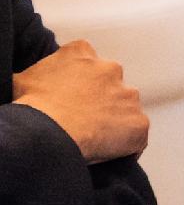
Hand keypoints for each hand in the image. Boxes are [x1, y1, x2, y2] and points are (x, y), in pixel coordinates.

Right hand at [13, 41, 148, 164]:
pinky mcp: (138, 122)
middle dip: (98, 99)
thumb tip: (34, 81)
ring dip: (113, 119)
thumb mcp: (24, 79)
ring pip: (125, 107)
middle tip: (80, 117)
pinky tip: (107, 152)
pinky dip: (126, 144)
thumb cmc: (32, 106)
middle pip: (109, 83)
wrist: (47, 130)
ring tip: (91, 136)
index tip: (70, 96)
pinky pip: (136, 135)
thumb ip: (38, 72)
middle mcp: (110, 69)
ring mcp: (128, 96)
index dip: (77, 81)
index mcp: (81, 53)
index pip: (85, 61)